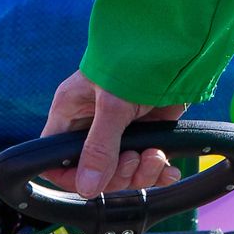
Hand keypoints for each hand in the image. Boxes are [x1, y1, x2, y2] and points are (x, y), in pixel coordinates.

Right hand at [40, 71, 187, 195]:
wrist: (177, 45)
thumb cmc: (134, 61)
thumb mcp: (113, 104)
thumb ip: (100, 147)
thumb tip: (86, 188)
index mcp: (72, 113)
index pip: (56, 158)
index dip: (70, 177)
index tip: (90, 183)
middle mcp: (93, 126)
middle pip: (94, 173)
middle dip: (117, 174)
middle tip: (134, 158)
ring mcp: (122, 132)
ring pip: (123, 173)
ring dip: (141, 172)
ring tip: (155, 155)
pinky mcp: (148, 134)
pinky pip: (148, 167)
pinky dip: (159, 172)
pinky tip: (168, 168)